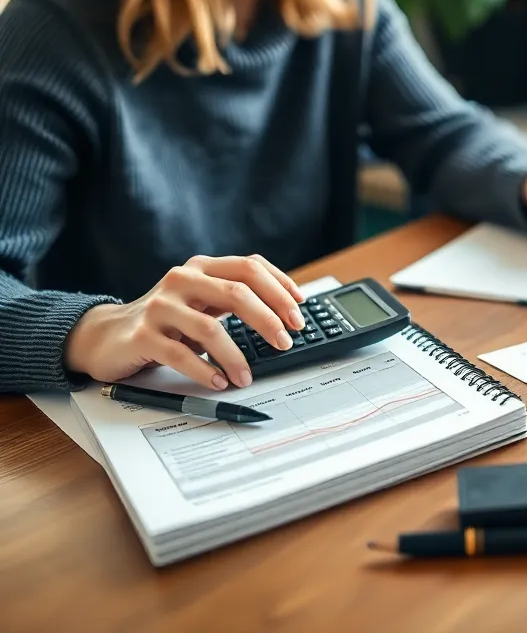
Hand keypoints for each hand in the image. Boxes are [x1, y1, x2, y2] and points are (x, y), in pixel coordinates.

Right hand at [64, 254, 303, 390]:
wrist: (106, 336)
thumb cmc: (165, 319)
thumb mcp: (202, 300)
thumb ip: (235, 297)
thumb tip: (286, 310)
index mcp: (203, 266)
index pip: (250, 266)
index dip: (279, 287)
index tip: (298, 311)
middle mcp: (182, 279)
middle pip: (237, 292)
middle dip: (268, 319)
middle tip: (286, 341)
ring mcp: (161, 306)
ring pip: (211, 328)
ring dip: (236, 356)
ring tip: (247, 376)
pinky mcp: (142, 335)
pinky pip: (181, 355)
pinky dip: (206, 371)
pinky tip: (219, 381)